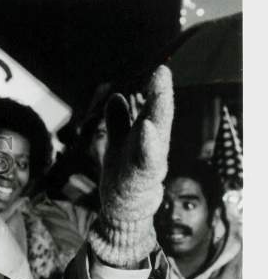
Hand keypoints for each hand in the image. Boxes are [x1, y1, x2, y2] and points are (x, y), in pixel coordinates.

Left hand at [89, 65, 173, 267]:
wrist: (124, 210)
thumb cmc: (124, 175)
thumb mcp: (118, 143)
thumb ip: (119, 121)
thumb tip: (117, 96)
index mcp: (146, 136)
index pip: (153, 109)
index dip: (157, 90)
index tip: (160, 68)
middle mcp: (152, 146)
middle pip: (159, 118)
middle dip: (161, 95)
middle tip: (162, 73)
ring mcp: (149, 162)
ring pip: (157, 136)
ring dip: (158, 115)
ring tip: (158, 94)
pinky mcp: (141, 178)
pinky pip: (146, 160)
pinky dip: (147, 144)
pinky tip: (145, 128)